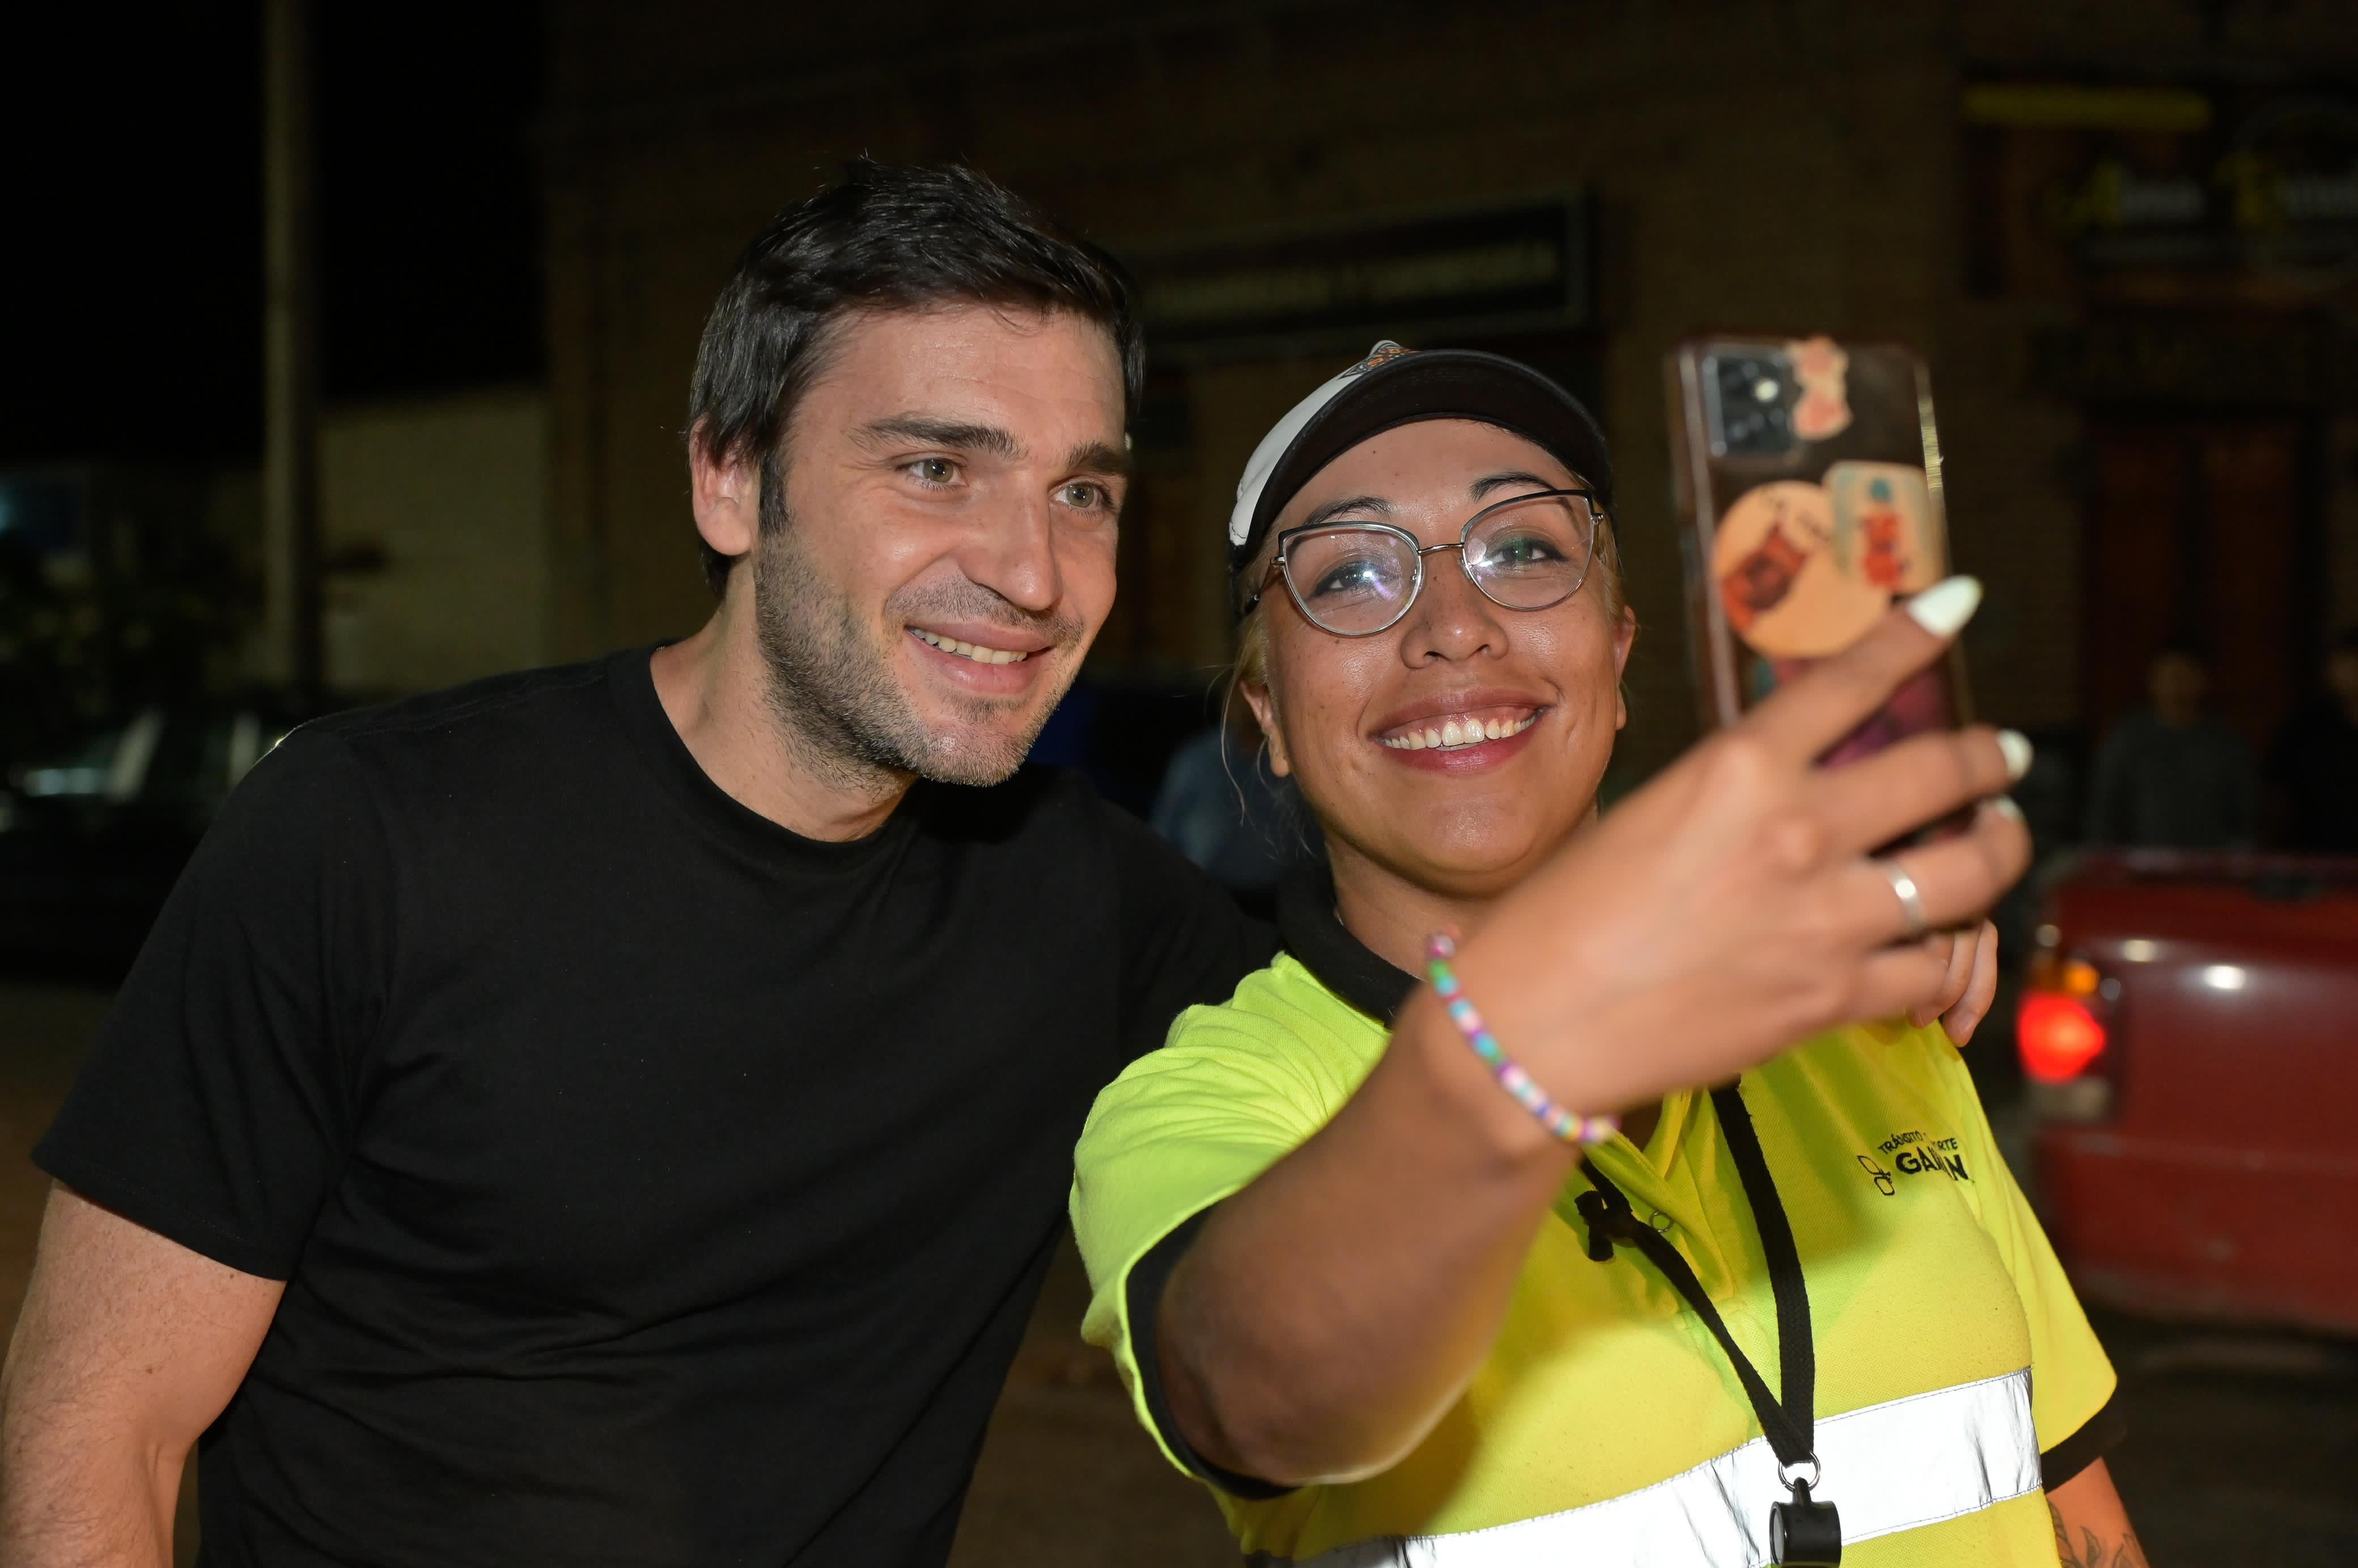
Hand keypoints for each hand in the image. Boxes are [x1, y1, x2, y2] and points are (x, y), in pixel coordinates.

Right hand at [1446, 577, 2029, 1122]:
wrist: (1536, 1027)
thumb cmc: (1563, 918)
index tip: (1958, 601)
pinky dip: (1947, 953)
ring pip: (1970, 870)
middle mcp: (1798, 830)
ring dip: (2001, 845)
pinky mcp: (1836, 996)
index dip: (1919, 632)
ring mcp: (1828, 918)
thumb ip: (1734, 791)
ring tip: (1999, 837)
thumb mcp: (1648, 813)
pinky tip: (1944, 942)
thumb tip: (1797, 781)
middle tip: (2002, 754)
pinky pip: (1936, 966)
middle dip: (1989, 756)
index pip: (1856, 680)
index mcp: (1739, 768)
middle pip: (1945, 770)